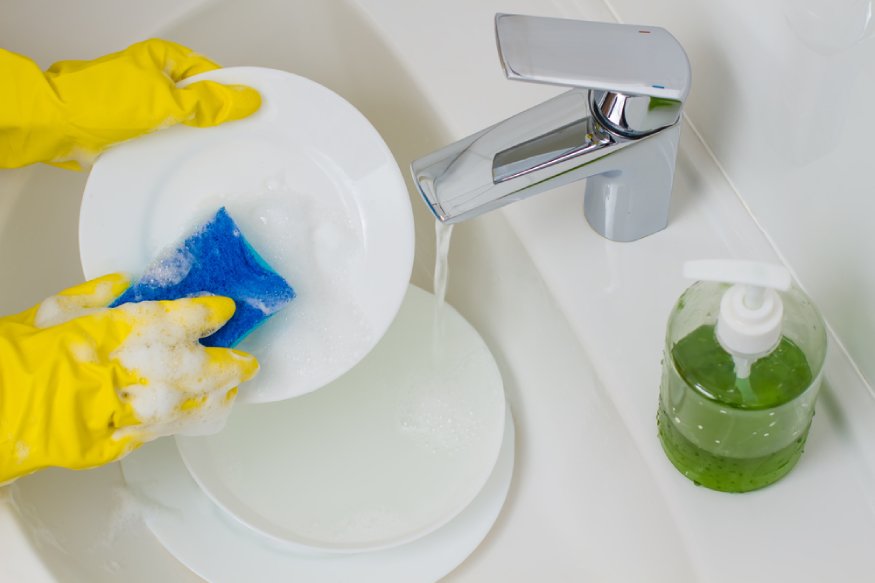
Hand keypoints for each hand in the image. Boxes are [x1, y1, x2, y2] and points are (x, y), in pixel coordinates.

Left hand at [0, 39, 260, 168]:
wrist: (59, 127)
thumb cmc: (98, 102)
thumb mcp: (166, 101)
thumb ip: (210, 103)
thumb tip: (246, 100)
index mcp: (165, 58)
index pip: (213, 76)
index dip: (232, 95)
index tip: (251, 114)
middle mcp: (156, 78)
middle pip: (201, 100)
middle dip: (214, 119)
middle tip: (231, 136)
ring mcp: (146, 104)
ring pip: (185, 121)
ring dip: (193, 136)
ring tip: (205, 149)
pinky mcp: (137, 128)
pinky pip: (168, 136)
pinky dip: (176, 147)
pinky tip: (182, 157)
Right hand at [0, 274, 258, 483]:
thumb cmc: (4, 360)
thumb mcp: (42, 316)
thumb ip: (88, 298)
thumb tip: (122, 282)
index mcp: (95, 335)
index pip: (164, 320)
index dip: (201, 315)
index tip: (224, 310)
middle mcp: (108, 373)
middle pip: (182, 368)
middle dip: (221, 365)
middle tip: (247, 361)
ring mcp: (105, 414)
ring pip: (173, 405)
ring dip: (207, 398)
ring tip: (232, 390)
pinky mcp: (97, 446)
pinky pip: (147, 435)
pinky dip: (175, 424)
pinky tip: (195, 415)